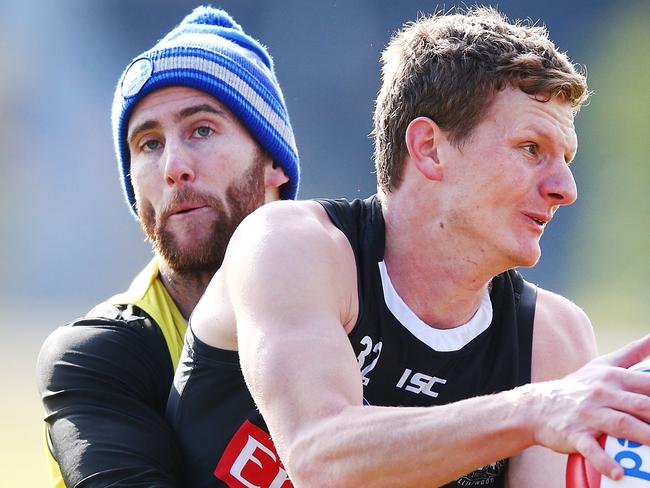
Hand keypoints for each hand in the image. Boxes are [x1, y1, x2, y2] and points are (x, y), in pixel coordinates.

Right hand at [531, 334, 649, 479]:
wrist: (537, 406)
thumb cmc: (576, 387)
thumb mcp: (601, 365)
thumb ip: (631, 354)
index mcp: (611, 377)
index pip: (647, 384)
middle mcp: (601, 393)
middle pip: (640, 405)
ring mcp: (587, 414)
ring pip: (621, 424)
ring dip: (644, 436)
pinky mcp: (574, 433)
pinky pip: (590, 448)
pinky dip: (604, 461)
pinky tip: (619, 472)